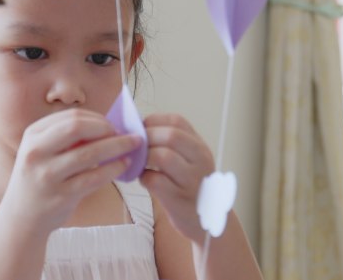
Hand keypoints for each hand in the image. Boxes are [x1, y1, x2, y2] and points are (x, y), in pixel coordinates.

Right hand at [0, 108, 140, 233]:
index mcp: (33, 135)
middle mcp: (36, 152)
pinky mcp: (60, 196)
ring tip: (133, 146)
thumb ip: (67, 137)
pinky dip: (113, 169)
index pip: (71, 116)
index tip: (113, 125)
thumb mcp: (42, 151)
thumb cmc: (40, 178)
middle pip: (77, 128)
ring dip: (117, 147)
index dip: (97, 118)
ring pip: (89, 153)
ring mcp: (47, 175)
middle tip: (124, 134)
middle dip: (107, 128)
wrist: (22, 217)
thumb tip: (107, 125)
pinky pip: (94, 178)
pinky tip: (124, 165)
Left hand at [140, 113, 214, 244]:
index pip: (177, 121)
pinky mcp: (179, 199)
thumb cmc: (190, 187)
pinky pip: (155, 180)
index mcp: (200, 146)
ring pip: (163, 156)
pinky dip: (143, 177)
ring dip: (143, 157)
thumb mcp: (191, 161)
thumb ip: (172, 145)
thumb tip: (136, 129)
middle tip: (135, 146)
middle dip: (146, 138)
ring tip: (138, 162)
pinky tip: (143, 179)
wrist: (207, 222)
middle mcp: (200, 160)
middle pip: (170, 136)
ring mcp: (192, 180)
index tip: (140, 129)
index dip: (154, 121)